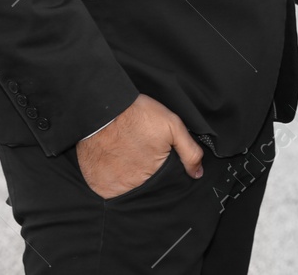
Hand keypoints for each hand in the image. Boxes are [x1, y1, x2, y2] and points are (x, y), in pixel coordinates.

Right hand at [75, 93, 203, 198]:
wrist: (103, 108)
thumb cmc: (138, 115)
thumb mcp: (172, 125)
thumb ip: (189, 151)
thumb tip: (197, 173)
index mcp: (156, 175)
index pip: (164, 183)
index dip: (161, 170)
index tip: (154, 155)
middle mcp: (136, 187)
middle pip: (146, 187)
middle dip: (145, 174)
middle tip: (138, 152)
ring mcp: (116, 188)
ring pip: (127, 189)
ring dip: (128, 177)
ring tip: (126, 155)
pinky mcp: (99, 185)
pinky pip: (109, 189)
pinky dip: (111, 179)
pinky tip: (113, 162)